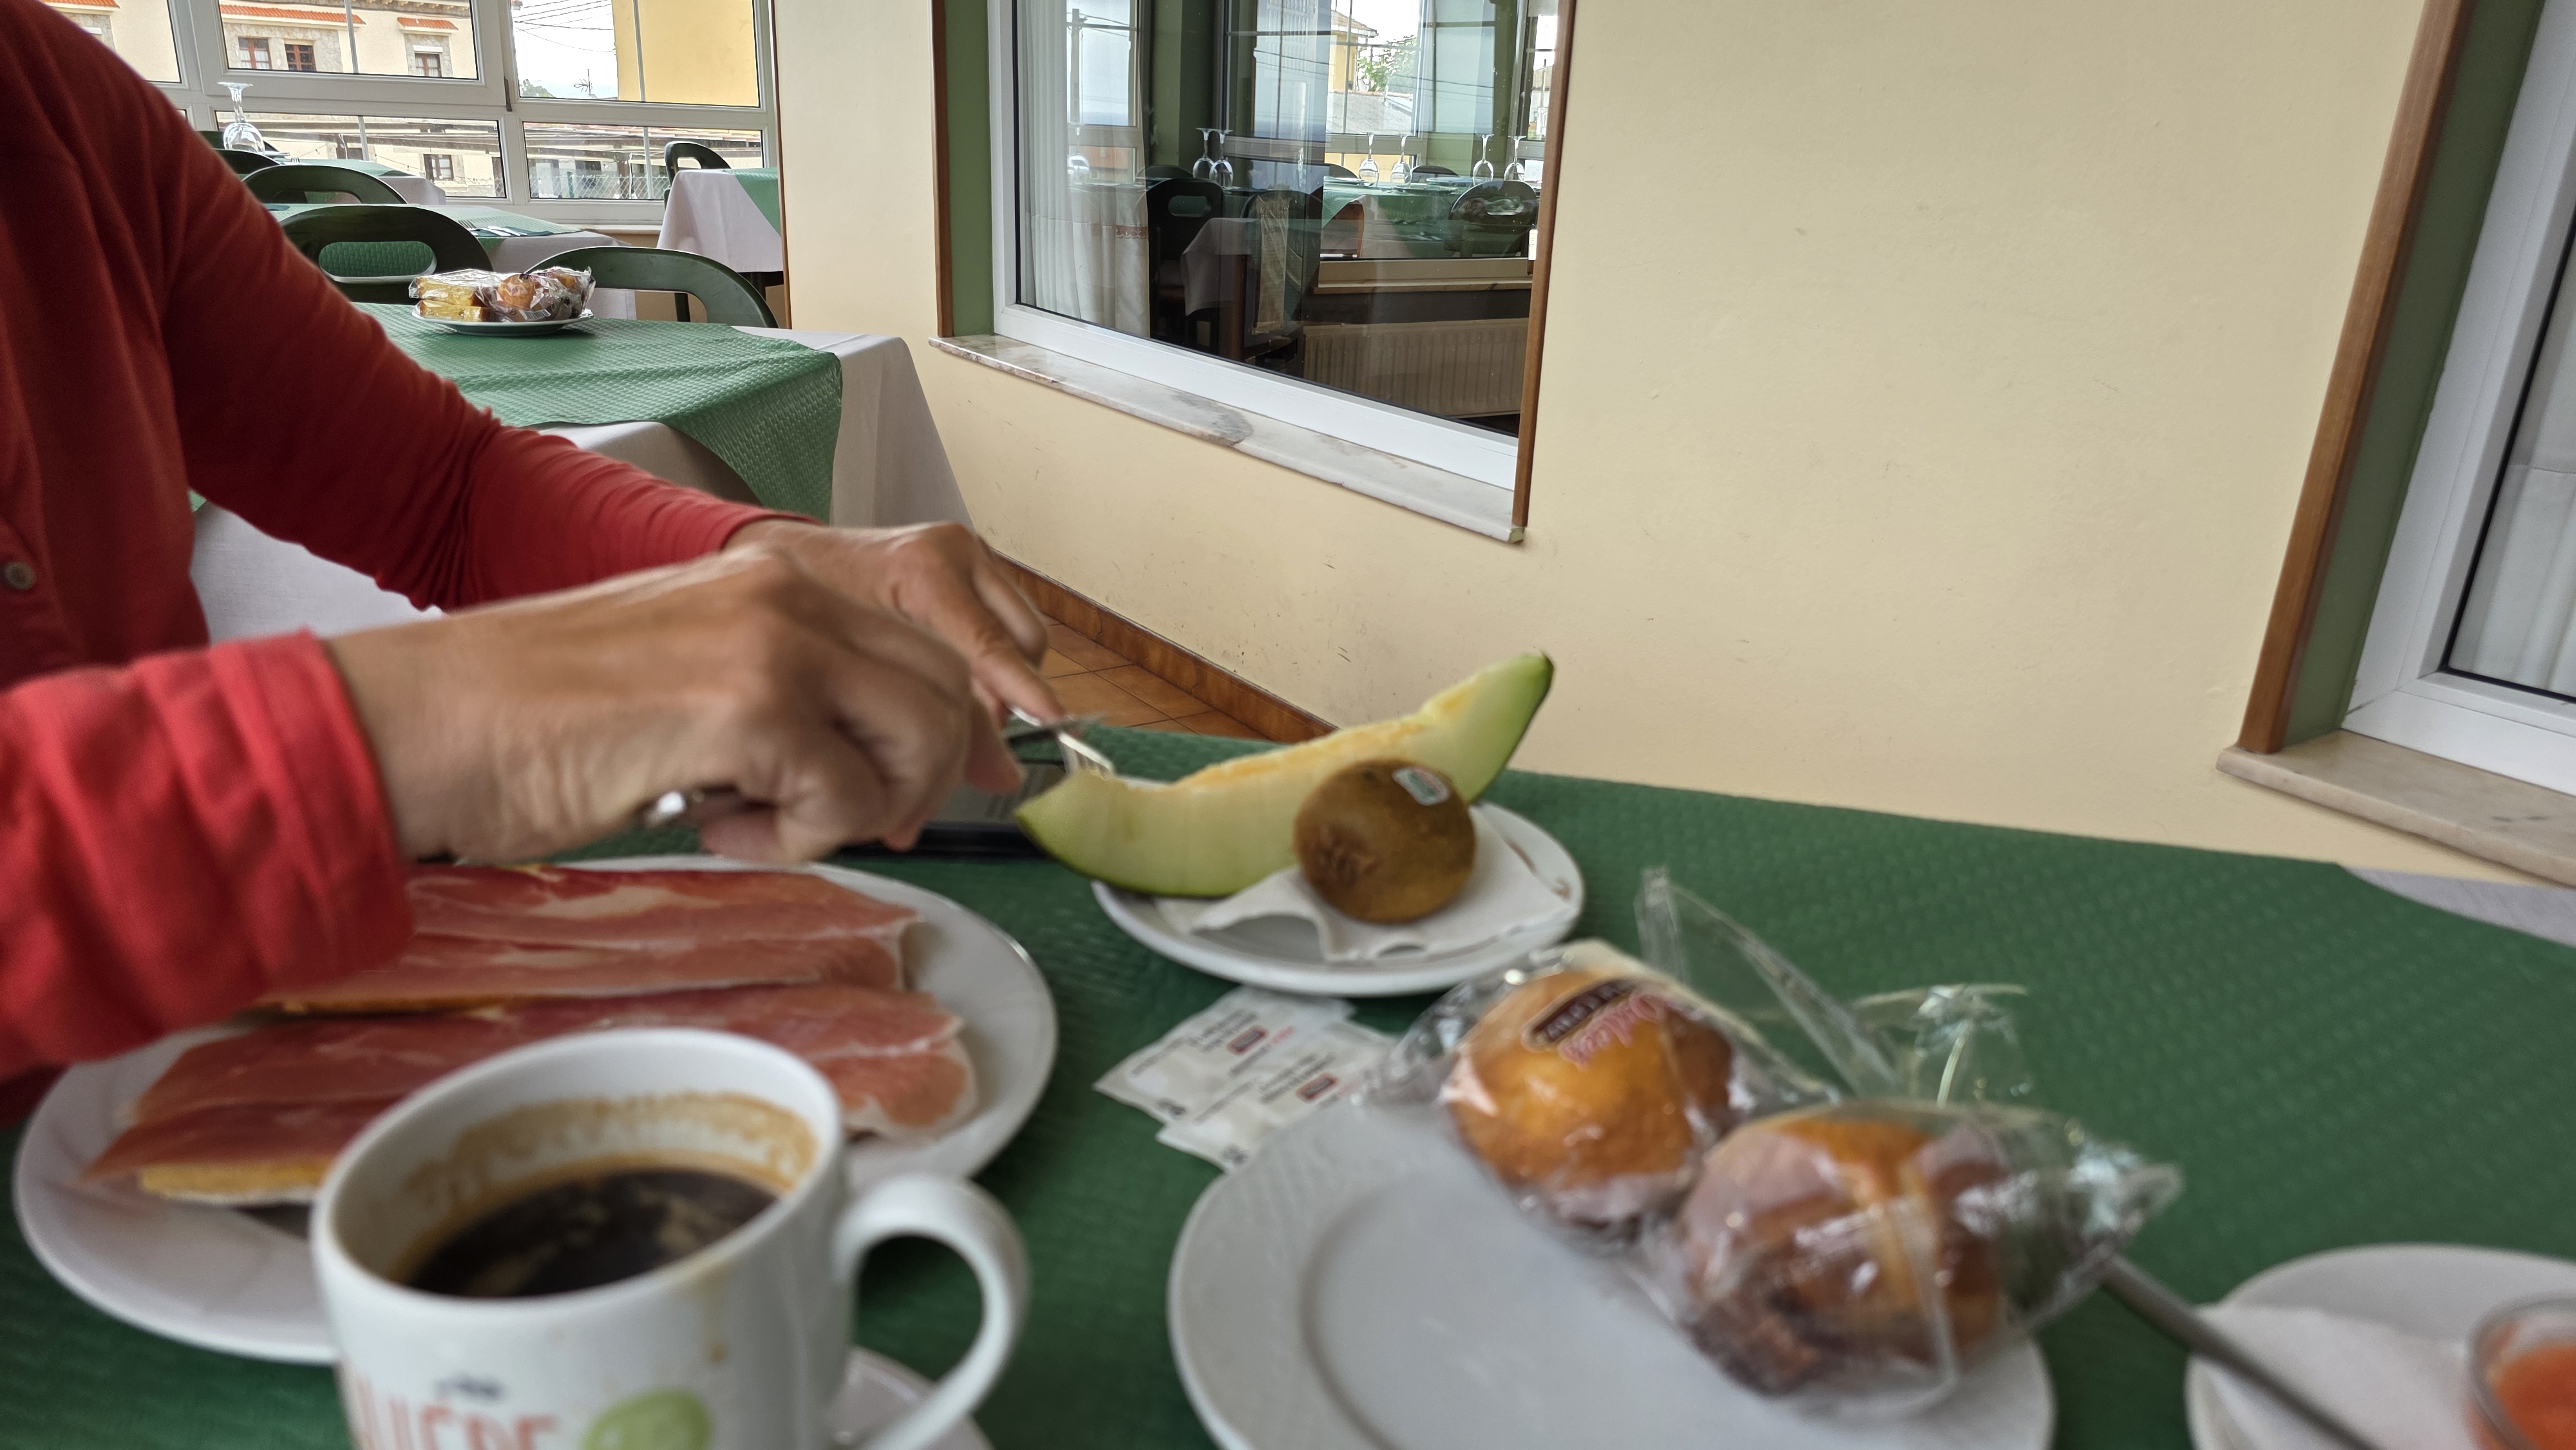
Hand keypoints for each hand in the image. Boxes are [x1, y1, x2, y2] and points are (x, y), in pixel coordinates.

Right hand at [327, 545, 1020, 863]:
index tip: (887, 795)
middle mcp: (789, 595)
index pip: (924, 648)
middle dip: (914, 778)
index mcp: (774, 579)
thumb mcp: (688, 678)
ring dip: (860, 806)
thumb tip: (871, 768)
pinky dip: (795, 839)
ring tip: (762, 821)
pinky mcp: (751, 709)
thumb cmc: (536, 719)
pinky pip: (846, 799)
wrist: (427, 724)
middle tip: (835, 821)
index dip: (929, 738)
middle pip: (945, 693)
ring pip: (921, 739)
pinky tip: (713, 826)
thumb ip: (784, 698)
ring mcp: (775, 645)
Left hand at [724, 520, 1059, 722]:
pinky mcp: (975, 564)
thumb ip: (929, 719)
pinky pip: (1009, 624)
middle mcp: (953, 552)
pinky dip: (994, 661)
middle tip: (966, 741)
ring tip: (958, 712)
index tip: (1050, 722)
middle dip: (1006, 698)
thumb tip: (999, 776)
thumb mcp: (855, 669)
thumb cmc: (804, 611)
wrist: (786, 560)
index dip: (1022, 691)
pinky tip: (960, 685)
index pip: (989, 643)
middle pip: (1019, 645)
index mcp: (920, 569)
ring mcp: (968, 554)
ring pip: (1023, 637)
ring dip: (1004, 681)